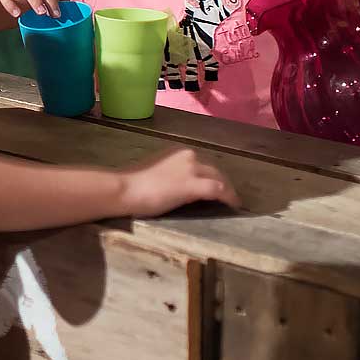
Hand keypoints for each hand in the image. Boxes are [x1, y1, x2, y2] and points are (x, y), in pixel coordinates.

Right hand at [118, 148, 240, 216]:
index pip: (203, 164)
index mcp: (178, 153)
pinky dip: (229, 198)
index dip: (212, 177)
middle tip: (228, 197)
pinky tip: (233, 206)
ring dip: (227, 191)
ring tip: (232, 202)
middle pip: (214, 171)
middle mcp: (189, 157)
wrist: (126, 189)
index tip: (217, 187)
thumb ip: (172, 174)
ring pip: (219, 179)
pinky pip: (219, 190)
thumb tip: (180, 185)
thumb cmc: (134, 184)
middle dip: (223, 183)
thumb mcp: (158, 172)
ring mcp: (192, 170)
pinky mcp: (194, 185)